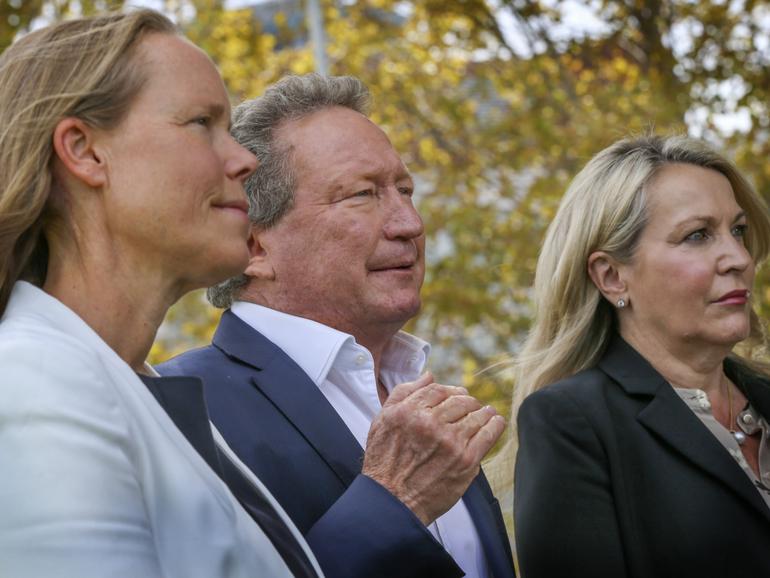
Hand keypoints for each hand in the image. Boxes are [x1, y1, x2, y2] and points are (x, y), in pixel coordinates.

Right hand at [362, 372, 505, 524]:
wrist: (392, 503)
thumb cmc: (384, 463)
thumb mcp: (382, 422)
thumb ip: (403, 394)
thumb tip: (428, 375)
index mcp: (408, 411)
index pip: (437, 390)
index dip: (449, 390)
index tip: (456, 394)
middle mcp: (430, 423)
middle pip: (459, 400)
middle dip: (467, 401)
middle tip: (472, 405)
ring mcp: (450, 442)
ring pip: (476, 415)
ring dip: (483, 411)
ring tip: (487, 412)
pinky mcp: (466, 461)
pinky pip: (487, 435)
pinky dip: (495, 425)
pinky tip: (496, 421)